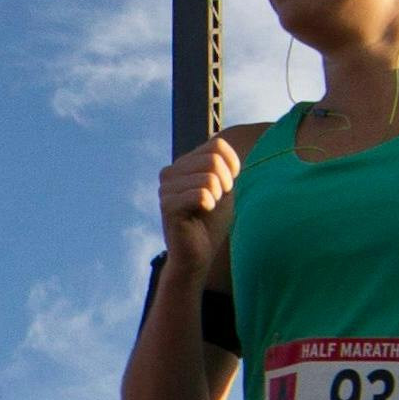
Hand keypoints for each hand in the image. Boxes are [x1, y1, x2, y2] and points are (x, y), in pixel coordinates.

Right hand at [157, 135, 240, 272]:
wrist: (197, 256)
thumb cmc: (210, 224)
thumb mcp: (222, 189)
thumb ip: (223, 166)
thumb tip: (223, 143)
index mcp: (183, 165)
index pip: (217, 145)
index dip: (232, 164)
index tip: (229, 185)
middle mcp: (170, 172)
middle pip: (213, 159)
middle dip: (226, 181)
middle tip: (220, 198)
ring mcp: (166, 188)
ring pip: (208, 177)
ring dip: (217, 196)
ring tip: (209, 207)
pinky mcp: (168, 206)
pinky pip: (200, 194)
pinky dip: (209, 204)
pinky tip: (202, 213)